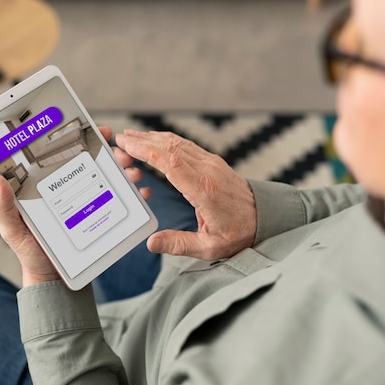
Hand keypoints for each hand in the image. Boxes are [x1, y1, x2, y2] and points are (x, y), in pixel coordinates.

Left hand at [0, 126, 149, 286]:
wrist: (53, 278)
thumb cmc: (29, 250)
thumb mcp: (12, 230)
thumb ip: (3, 207)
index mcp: (47, 183)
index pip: (62, 150)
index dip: (79, 135)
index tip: (96, 129)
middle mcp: (70, 185)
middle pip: (93, 159)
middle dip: (112, 151)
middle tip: (122, 154)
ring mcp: (87, 199)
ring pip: (110, 175)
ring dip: (126, 168)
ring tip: (133, 172)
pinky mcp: (101, 214)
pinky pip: (121, 199)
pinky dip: (135, 192)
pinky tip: (141, 191)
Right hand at [116, 130, 256, 259]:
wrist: (265, 218)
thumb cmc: (239, 233)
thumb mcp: (209, 247)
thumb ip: (179, 244)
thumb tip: (152, 243)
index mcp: (204, 190)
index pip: (170, 163)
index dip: (146, 151)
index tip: (127, 145)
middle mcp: (207, 171)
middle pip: (170, 147)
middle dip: (142, 141)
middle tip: (120, 140)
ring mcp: (211, 163)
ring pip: (177, 143)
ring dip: (152, 138)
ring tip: (131, 137)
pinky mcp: (212, 162)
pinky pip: (186, 146)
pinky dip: (165, 141)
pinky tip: (153, 141)